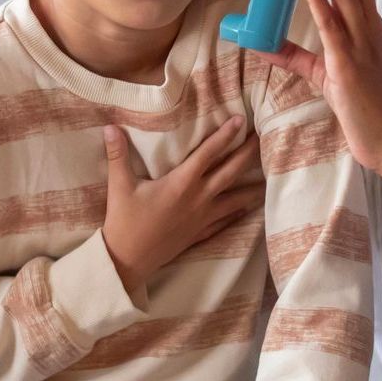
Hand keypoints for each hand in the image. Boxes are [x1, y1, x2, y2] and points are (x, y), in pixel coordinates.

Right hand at [101, 117, 262, 296]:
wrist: (127, 261)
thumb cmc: (124, 221)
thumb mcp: (119, 186)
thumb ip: (118, 155)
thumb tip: (110, 127)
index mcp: (181, 182)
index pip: (208, 153)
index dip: (225, 135)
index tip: (241, 119)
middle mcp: (198, 198)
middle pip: (230, 172)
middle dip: (248, 153)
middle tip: (264, 137)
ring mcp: (203, 217)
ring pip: (236, 198)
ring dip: (252, 185)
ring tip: (270, 175)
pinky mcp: (200, 233)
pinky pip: (226, 220)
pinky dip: (238, 212)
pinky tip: (248, 207)